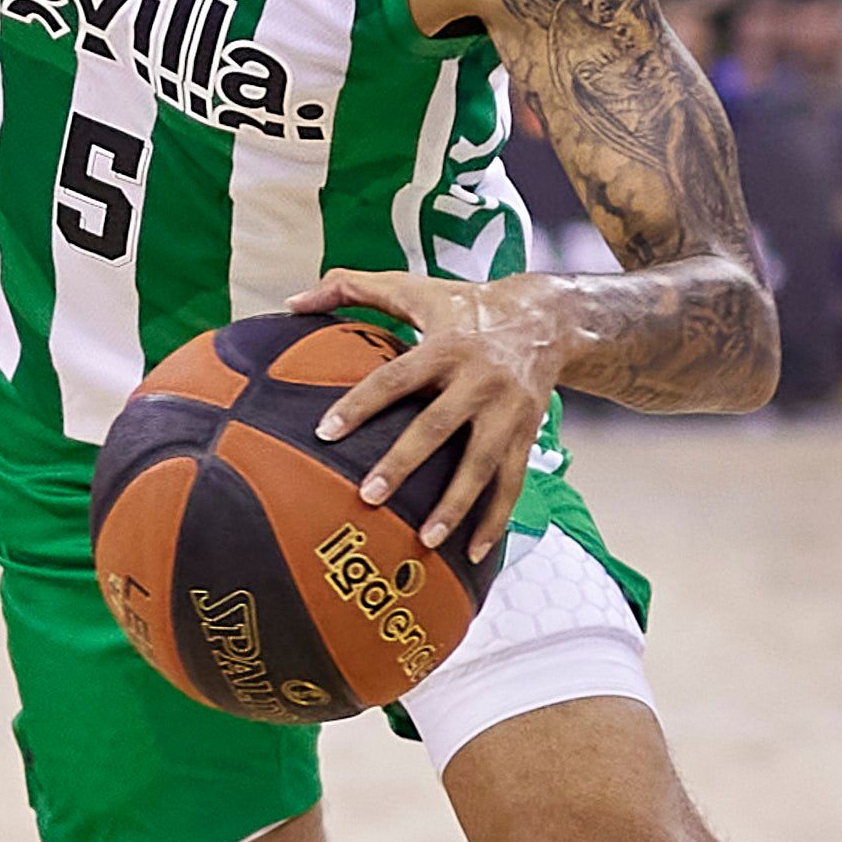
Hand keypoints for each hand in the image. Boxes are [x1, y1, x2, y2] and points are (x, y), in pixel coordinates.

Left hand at [286, 268, 568, 559]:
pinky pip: (512, 484)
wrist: (548, 319)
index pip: (394, 379)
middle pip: (437, 427)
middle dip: (404, 463)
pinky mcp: (527, 435)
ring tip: (424, 540)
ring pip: (480, 465)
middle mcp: (478, 381)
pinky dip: (494, 520)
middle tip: (368, 496)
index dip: (360, 404)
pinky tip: (471, 552)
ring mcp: (507, 413)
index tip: (325, 432)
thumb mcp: (416, 289)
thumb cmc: (466, 306)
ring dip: (455, 505)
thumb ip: (354, 288)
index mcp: (444, 347)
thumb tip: (293, 299)